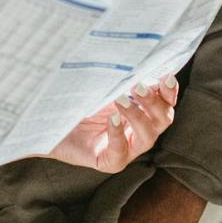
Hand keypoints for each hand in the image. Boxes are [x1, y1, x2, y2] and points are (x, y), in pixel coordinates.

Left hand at [47, 77, 177, 172]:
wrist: (51, 122)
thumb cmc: (79, 102)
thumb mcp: (102, 88)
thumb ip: (121, 79)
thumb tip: (136, 60)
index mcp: (142, 112)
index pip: (165, 104)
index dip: (170, 92)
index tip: (167, 76)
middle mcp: (139, 132)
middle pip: (163, 120)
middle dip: (155, 103)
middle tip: (138, 87)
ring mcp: (126, 149)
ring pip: (147, 138)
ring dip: (138, 117)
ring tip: (121, 100)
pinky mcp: (109, 162)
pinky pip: (120, 154)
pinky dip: (118, 135)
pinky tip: (112, 119)